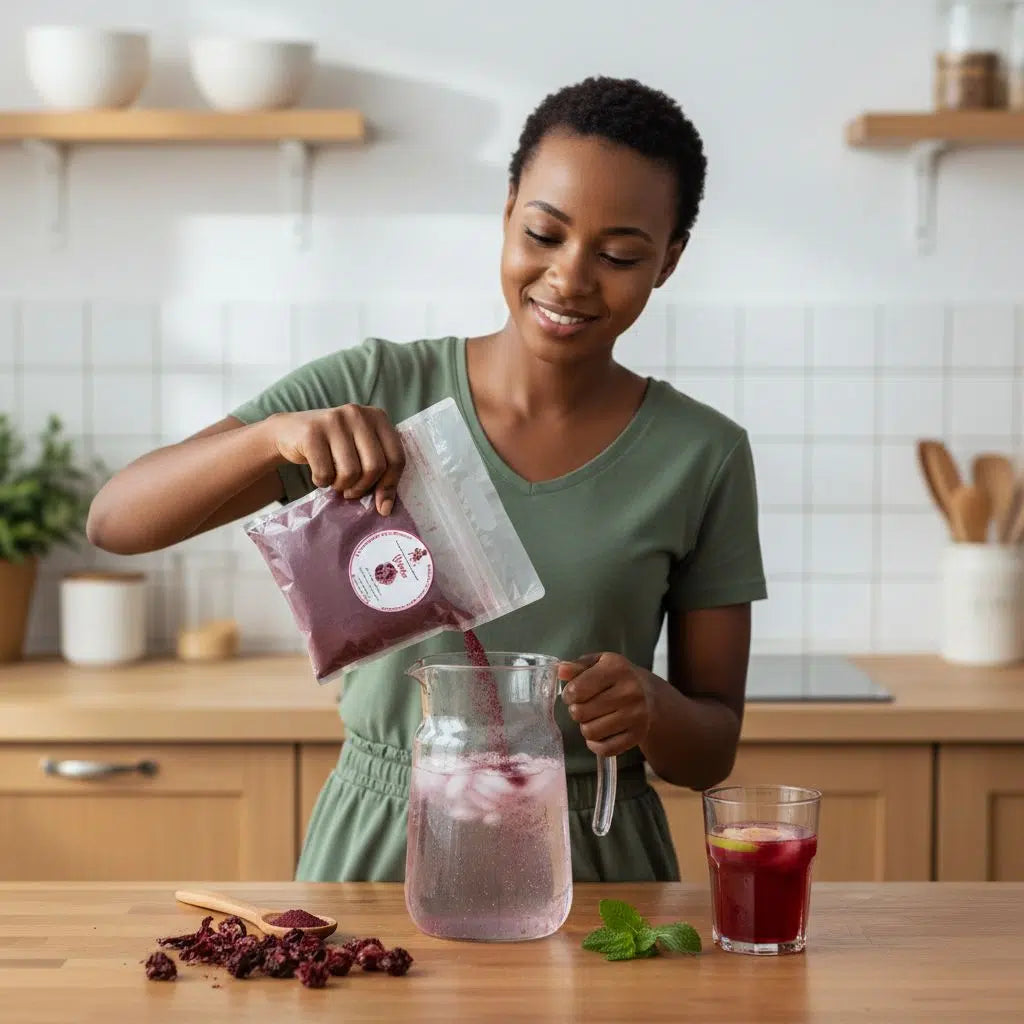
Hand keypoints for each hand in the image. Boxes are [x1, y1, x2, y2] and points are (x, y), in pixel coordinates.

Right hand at [269, 405, 405, 514]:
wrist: (289, 432)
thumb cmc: (332, 447)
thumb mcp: (360, 451)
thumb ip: (378, 471)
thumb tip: (386, 508)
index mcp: (378, 417)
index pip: (396, 457)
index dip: (390, 485)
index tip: (382, 505)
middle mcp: (358, 414)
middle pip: (375, 467)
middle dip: (362, 488)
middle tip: (351, 491)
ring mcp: (334, 420)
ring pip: (350, 472)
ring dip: (341, 485)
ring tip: (334, 480)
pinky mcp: (312, 432)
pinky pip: (325, 473)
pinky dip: (322, 481)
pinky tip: (318, 473)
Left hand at [558, 653, 654, 756]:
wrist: (648, 693)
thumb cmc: (616, 677)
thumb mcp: (598, 663)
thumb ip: (577, 667)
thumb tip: (560, 671)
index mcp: (616, 668)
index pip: (577, 689)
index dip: (568, 694)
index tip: (572, 694)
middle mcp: (630, 691)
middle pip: (580, 712)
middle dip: (576, 710)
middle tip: (584, 706)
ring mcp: (636, 715)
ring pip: (590, 732)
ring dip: (586, 726)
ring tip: (593, 717)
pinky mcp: (637, 735)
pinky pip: (605, 749)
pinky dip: (596, 744)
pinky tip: (599, 733)